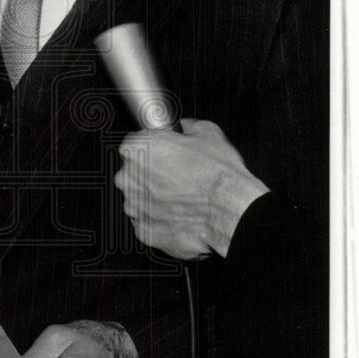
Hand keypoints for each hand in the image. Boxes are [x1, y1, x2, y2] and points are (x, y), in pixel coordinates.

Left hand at [115, 119, 268, 259]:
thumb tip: (186, 127)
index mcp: (138, 149)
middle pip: (134, 173)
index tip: (164, 154)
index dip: (153, 149)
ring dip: (155, 198)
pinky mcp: (143, 231)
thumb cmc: (217, 174)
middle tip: (177, 177)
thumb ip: (188, 126)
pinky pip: (148, 222)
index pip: (134, 144)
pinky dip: (161, 219)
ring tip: (182, 198)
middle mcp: (128, 178)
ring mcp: (134, 207)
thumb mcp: (207, 132)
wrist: (229, 210)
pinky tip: (181, 214)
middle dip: (152, 175)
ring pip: (140, 199)